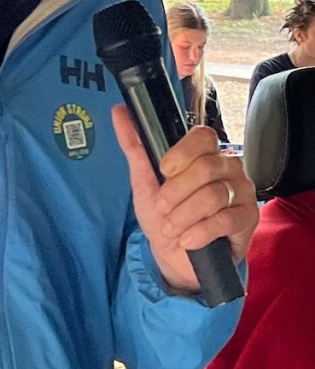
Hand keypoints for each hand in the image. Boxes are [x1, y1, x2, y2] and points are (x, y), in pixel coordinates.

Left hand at [112, 105, 258, 292]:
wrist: (175, 256)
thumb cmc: (163, 214)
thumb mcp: (144, 180)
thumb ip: (135, 145)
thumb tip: (119, 112)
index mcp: (205, 152)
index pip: (203, 137)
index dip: (182, 152)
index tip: (163, 170)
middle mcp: (228, 166)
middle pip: (206, 168)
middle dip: (176, 192)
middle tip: (162, 207)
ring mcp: (241, 191)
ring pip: (213, 195)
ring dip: (184, 216)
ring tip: (172, 228)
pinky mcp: (248, 218)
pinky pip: (225, 220)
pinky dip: (200, 233)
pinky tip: (188, 240)